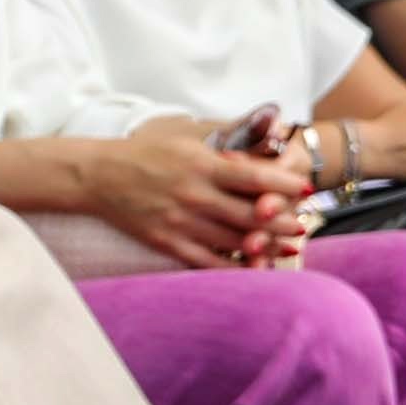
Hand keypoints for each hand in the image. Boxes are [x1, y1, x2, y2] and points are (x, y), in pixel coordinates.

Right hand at [75, 125, 312, 266]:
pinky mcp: (166, 242)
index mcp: (201, 165)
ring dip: (266, 246)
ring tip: (289, 248)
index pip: (254, 176)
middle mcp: (194, 195)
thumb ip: (227, 140)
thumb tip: (270, 136)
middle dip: (284, 221)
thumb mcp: (187, 137)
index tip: (307, 189)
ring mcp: (180, 221)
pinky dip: (234, 267)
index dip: (286, 184)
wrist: (98, 176)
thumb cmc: (148, 153)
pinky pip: (207, 261)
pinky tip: (254, 268)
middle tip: (303, 224)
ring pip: (234, 240)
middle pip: (251, 214)